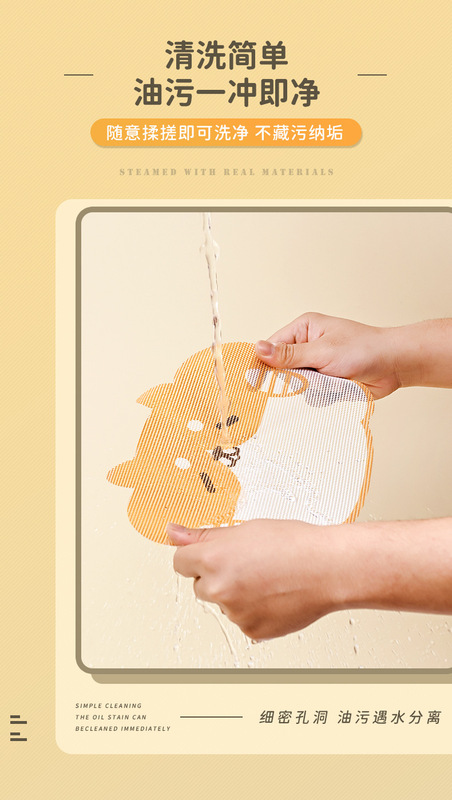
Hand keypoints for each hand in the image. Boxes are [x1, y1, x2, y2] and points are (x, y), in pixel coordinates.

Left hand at [169, 517, 451, 638]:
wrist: (328, 568)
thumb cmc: (294, 544)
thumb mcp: (245, 529)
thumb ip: (205, 536)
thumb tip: (173, 532)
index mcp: (213, 559)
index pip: (180, 562)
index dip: (196, 556)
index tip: (209, 554)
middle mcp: (219, 588)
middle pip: (200, 585)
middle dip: (216, 576)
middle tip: (248, 563)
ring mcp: (235, 612)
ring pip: (223, 603)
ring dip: (236, 594)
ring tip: (268, 577)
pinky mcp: (251, 630)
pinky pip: (242, 620)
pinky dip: (253, 610)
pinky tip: (274, 594)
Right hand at [255, 313, 451, 398]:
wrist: (395, 365)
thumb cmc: (364, 349)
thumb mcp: (323, 351)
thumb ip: (290, 355)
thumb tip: (258, 349)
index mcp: (303, 329)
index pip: (271, 348)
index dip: (262, 366)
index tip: (253, 384)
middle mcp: (307, 346)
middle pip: (281, 369)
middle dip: (287, 382)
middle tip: (292, 390)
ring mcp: (316, 365)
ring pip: (295, 385)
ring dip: (303, 392)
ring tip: (317, 391)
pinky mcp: (325, 382)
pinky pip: (310, 395)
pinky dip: (315, 399)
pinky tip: (324, 398)